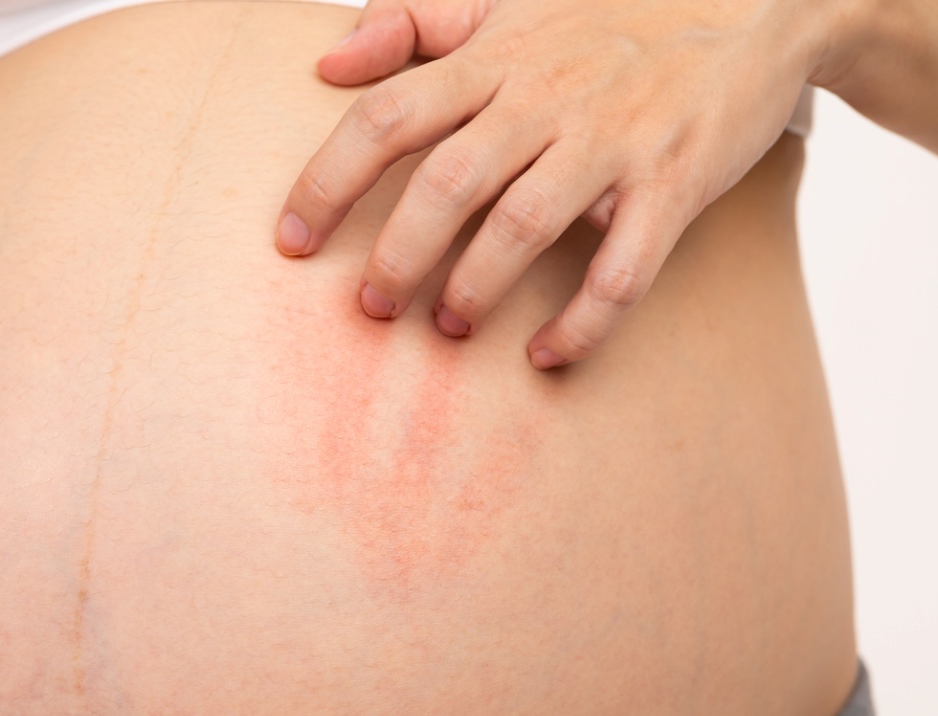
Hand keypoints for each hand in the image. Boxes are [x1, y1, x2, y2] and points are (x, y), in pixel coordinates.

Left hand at [277, 0, 825, 367]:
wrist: (752, 3)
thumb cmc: (607, 17)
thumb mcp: (507, 2)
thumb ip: (414, 23)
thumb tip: (327, 61)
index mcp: (495, 58)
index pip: (387, 116)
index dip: (327, 181)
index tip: (290, 241)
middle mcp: (545, 97)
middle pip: (446, 181)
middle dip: (395, 254)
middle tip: (371, 308)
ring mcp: (611, 141)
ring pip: (523, 226)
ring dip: (474, 288)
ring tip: (446, 327)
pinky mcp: (671, 184)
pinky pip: (621, 268)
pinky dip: (581, 322)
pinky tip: (546, 354)